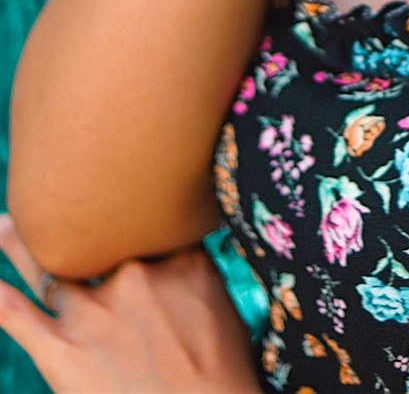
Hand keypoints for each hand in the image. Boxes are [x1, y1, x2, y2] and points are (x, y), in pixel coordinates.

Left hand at [0, 212, 262, 392]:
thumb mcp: (225, 313)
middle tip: (55, 196)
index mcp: (182, 262)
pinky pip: (17, 315)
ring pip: (49, 267)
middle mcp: (136, 275)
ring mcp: (95, 313)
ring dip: (20, 244)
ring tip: (6, 223)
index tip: (115, 197)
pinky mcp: (62, 353)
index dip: (129, 208)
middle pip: (94, 236)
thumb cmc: (225, 382)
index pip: (146, 219)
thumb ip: (197, 277)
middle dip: (76, 219)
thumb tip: (185, 261)